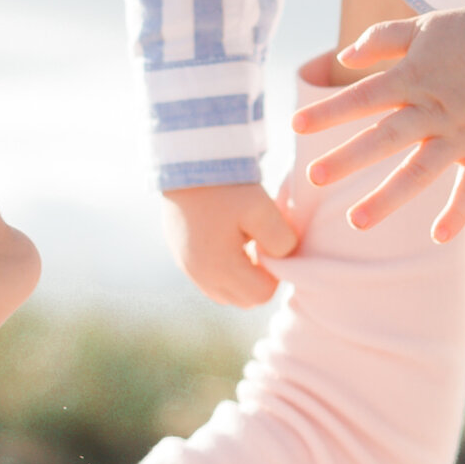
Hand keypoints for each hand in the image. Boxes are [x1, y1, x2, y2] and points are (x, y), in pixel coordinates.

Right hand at [164, 176, 299, 306]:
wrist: (188, 163)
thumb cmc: (228, 187)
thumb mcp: (263, 210)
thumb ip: (282, 241)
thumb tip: (284, 259)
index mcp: (220, 267)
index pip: (262, 295)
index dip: (275, 274)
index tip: (273, 246)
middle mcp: (200, 275)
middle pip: (244, 300)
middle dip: (259, 280)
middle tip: (261, 245)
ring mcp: (187, 268)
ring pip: (226, 295)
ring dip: (241, 278)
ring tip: (244, 244)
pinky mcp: (180, 257)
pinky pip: (209, 281)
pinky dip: (224, 270)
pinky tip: (228, 241)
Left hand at [291, 7, 464, 239]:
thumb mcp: (422, 27)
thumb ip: (380, 39)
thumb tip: (343, 57)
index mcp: (412, 79)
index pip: (362, 97)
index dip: (329, 112)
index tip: (295, 126)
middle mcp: (433, 110)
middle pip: (384, 138)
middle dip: (347, 158)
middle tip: (312, 177)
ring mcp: (462, 134)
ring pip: (420, 171)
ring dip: (388, 198)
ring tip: (356, 223)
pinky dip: (458, 211)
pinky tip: (438, 238)